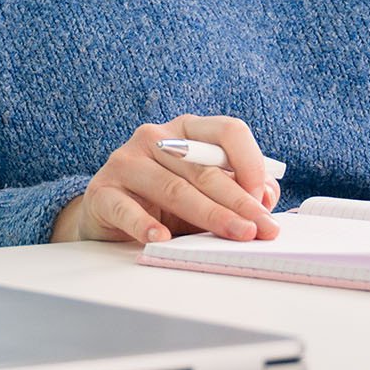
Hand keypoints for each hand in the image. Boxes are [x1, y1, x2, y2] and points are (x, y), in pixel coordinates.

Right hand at [51, 116, 281, 245]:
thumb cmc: (163, 202)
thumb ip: (237, 190)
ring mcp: (126, 162)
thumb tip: (266, 198)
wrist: (108, 215)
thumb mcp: (204, 193)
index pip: (227, 131)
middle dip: (239, 202)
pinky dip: (145, 224)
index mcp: (186, 130)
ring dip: (210, 215)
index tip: (263, 198)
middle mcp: (155, 138)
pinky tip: (160, 238)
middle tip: (262, 229)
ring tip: (235, 235)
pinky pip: (126, 208)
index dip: (250, 162)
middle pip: (204, 169)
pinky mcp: (103, 191)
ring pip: (174, 188)